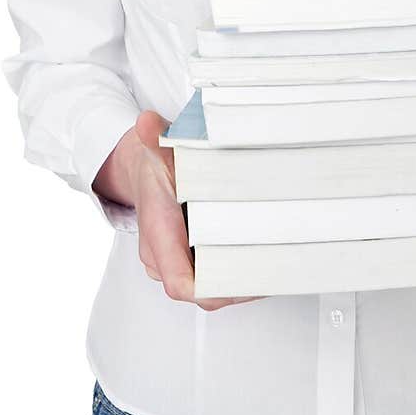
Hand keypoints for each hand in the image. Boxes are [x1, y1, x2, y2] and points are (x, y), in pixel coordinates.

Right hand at [96, 110, 264, 311]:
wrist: (138, 174)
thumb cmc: (151, 165)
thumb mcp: (155, 147)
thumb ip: (154, 137)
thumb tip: (146, 123)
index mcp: (158, 231)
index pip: (180, 282)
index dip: (212, 289)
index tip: (245, 280)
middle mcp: (163, 255)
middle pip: (204, 291)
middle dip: (239, 285)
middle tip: (276, 270)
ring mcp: (174, 261)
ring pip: (210, 287)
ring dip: (240, 279)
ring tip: (277, 265)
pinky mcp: (186, 260)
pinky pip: (211, 276)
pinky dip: (235, 271)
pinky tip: (264, 259)